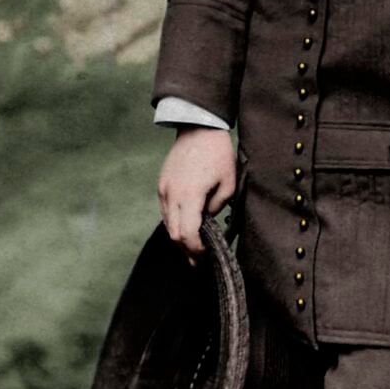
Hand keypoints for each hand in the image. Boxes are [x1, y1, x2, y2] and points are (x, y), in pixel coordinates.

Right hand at [157, 126, 234, 260]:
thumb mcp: (228, 183)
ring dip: (179, 237)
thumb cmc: (217, 153)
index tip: (205, 255)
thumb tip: (207, 221)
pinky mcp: (161, 184)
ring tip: (192, 247)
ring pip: (167, 224)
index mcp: (189, 195)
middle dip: (186, 249)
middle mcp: (171, 194)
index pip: (187, 234)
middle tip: (197, 261)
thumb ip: (217, 207)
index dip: (195, 250)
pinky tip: (186, 227)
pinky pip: (166, 211)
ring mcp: (163, 189)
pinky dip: (175, 222)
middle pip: (174, 234)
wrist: (198, 127)